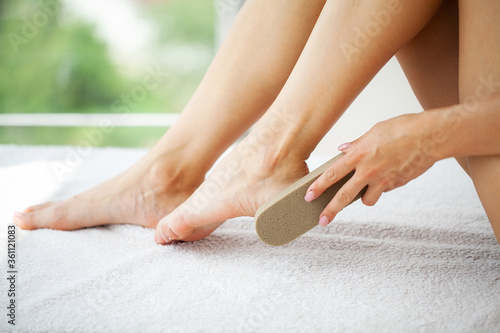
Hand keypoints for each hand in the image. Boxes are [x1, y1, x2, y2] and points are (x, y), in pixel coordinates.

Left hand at [304, 113, 437, 225]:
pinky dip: (382, 188)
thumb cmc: (402, 128)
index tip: (308, 197)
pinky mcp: (396, 185)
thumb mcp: (374, 131)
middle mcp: (367, 170)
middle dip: (330, 210)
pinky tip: (389, 175)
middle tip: (322, 220)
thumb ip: (356, 144)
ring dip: (364, 198)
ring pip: (366, 200)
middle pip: (343, 196)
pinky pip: (384, 191)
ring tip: (368, 187)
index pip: (331, 174)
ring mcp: (383, 181)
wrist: (431, 136)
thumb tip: (342, 150)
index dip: (318, 187)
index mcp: (358, 155)